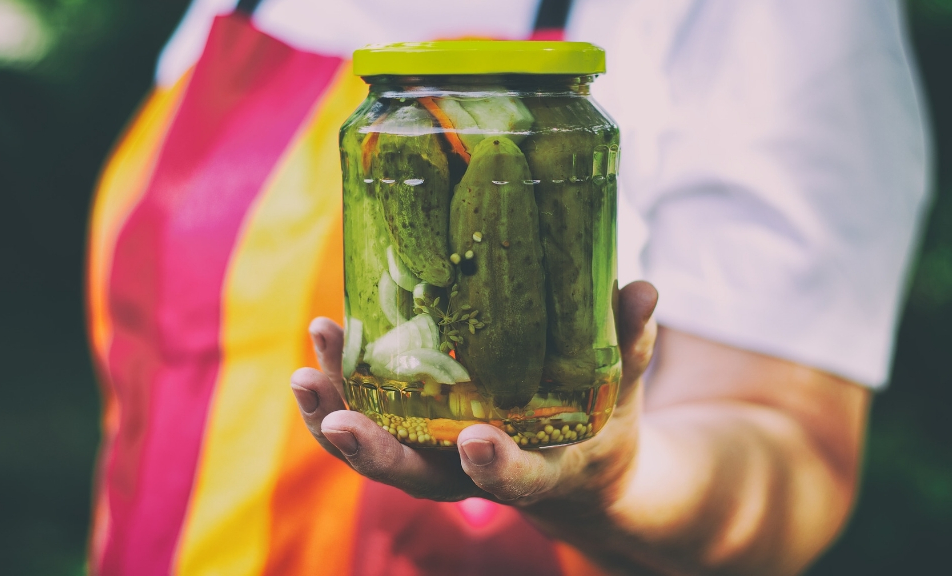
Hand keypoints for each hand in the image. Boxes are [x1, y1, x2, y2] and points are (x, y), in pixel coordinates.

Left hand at [289, 281, 657, 506]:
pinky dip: (340, 392)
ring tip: (307, 373)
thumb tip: (644, 288)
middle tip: (337, 424)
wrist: (574, 467)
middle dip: (374, 454)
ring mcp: (438, 457)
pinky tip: (323, 345)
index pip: (517, 479)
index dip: (496, 467)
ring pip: (379, 452)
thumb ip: (630, 343)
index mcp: (539, 470)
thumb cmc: (602, 427)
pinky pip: (369, 419)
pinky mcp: (417, 432)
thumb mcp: (622, 391)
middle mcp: (475, 472)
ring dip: (335, 416)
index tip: (476, 443)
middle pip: (418, 477)